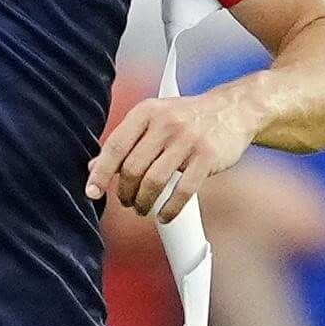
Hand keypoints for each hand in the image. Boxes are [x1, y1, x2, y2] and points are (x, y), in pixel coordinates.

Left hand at [86, 84, 258, 221]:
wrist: (232, 109)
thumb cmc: (187, 117)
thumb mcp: (153, 118)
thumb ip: (126, 141)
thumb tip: (94, 166)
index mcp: (146, 112)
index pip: (115, 146)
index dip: (100, 173)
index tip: (92, 192)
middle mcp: (165, 123)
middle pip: (133, 168)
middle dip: (125, 192)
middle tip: (126, 202)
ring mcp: (187, 140)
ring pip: (154, 182)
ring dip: (143, 202)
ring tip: (141, 208)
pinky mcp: (206, 157)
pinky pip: (182, 191)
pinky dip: (169, 209)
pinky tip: (164, 216)